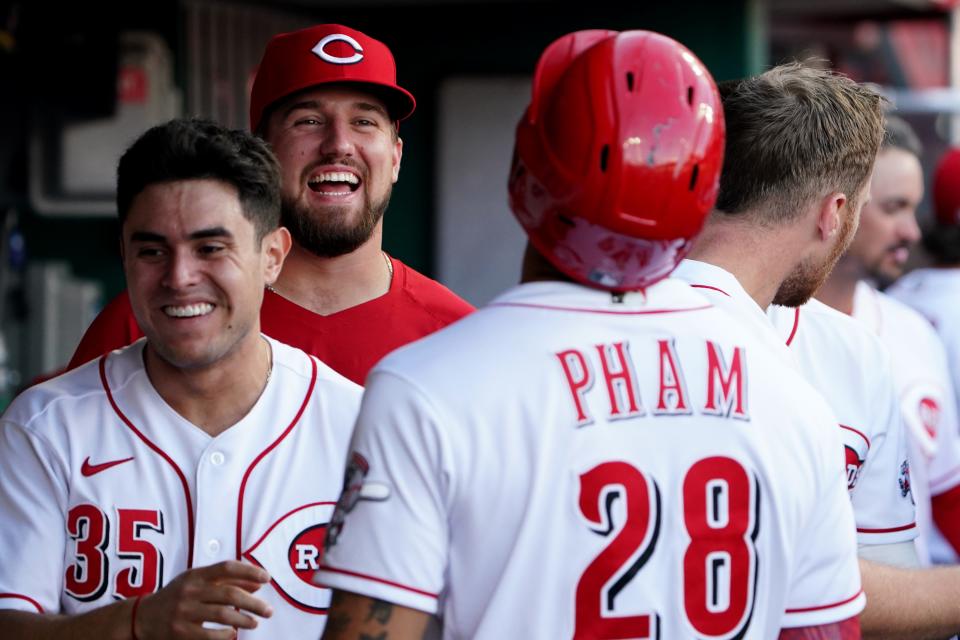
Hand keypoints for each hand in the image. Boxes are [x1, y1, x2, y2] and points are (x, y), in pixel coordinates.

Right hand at [133, 560, 272, 638]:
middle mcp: (190, 591)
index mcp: (195, 575)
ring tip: (255, 623)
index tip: (267, 578)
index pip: (227, 567)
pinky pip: (209, 635)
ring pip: (222, 615)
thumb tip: (258, 582)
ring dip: (244, 620)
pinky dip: (226, 635)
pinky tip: (233, 634)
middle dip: (253, 603)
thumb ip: (227, 581)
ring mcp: (184, 612)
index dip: (249, 571)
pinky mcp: (181, 633)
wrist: (142, 617)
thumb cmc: (178, 596)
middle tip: (269, 610)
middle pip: (229, 594)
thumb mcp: (198, 582)